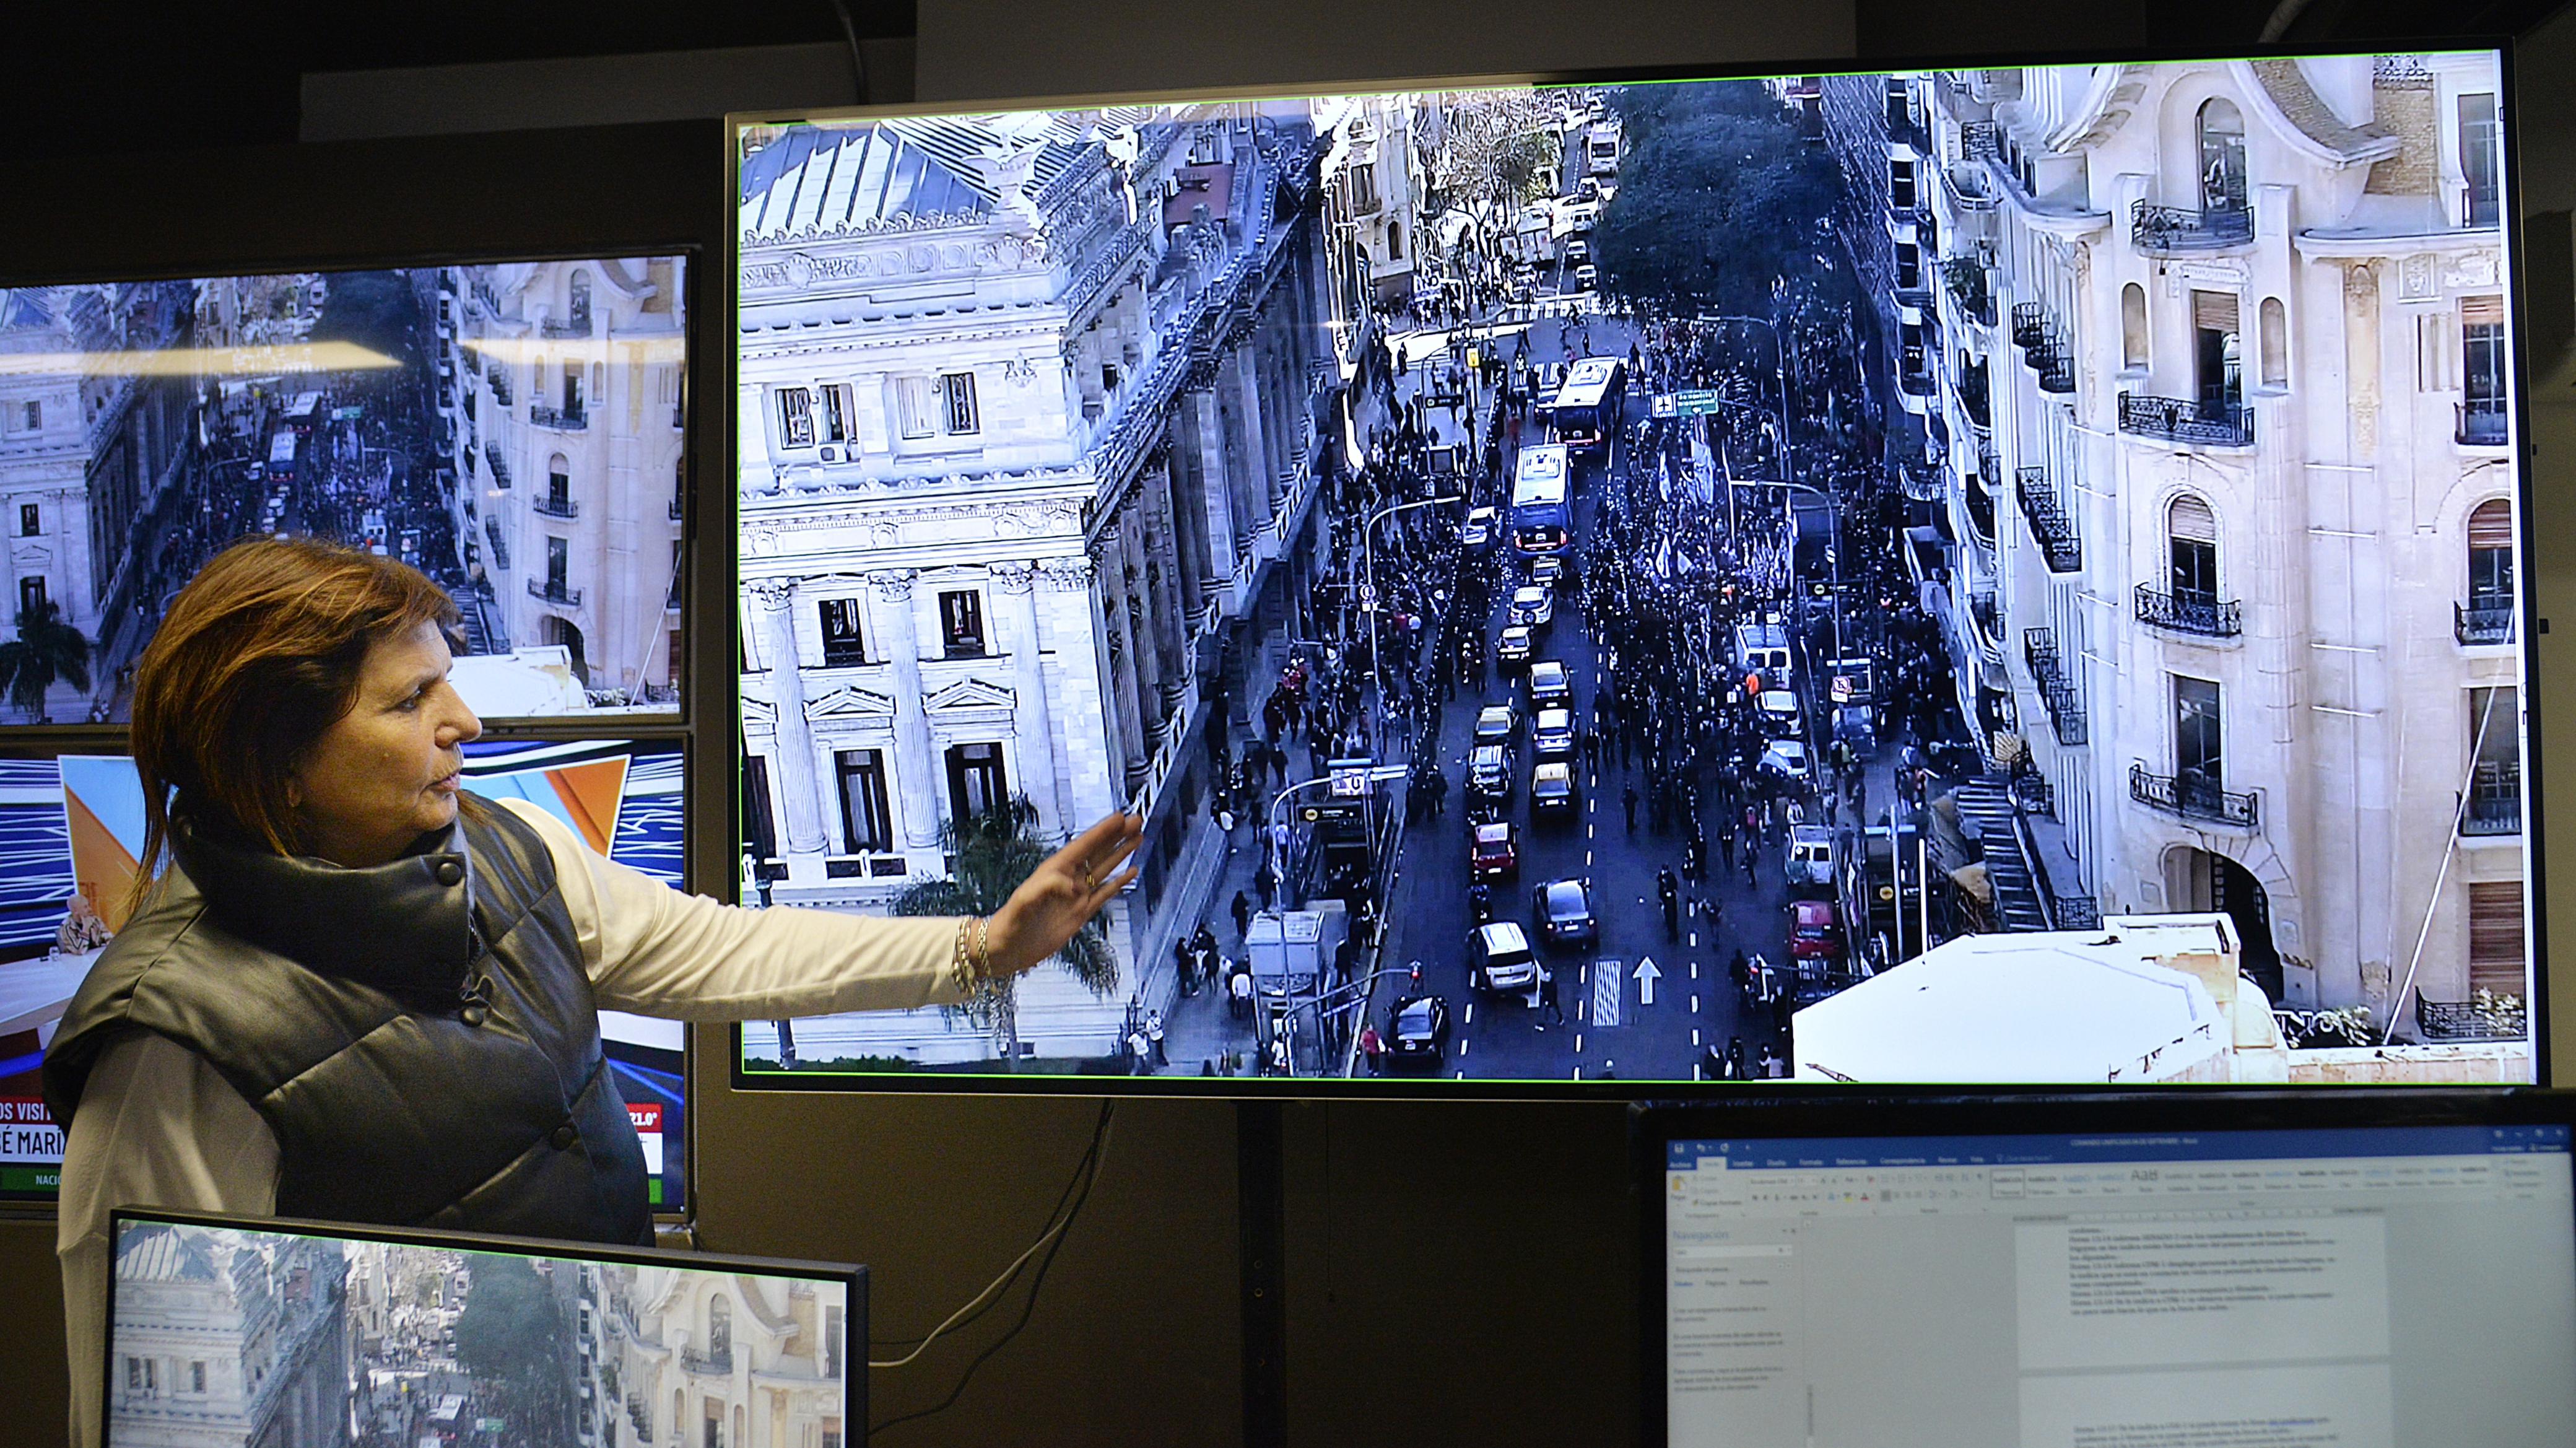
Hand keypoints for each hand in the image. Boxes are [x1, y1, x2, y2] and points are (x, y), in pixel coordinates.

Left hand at [985, 811, 1143, 975]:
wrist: (1008, 949)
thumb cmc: (1010, 924)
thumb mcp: (1023, 902)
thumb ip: (1046, 888)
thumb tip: (1074, 885)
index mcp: (1055, 870)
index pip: (1083, 846)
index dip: (1102, 831)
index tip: (1119, 817)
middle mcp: (1068, 878)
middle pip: (1098, 851)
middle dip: (1117, 836)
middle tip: (1136, 820)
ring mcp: (1076, 895)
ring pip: (1104, 868)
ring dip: (1121, 853)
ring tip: (1138, 837)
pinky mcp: (1081, 912)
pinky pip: (1105, 893)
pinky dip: (1119, 882)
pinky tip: (1131, 871)